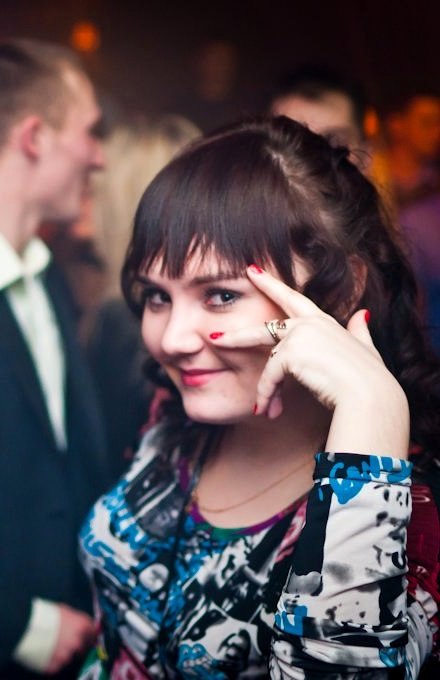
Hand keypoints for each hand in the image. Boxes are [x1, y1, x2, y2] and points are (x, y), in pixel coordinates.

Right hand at [45, 604, 95, 674]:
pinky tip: (45, 653)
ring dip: (64, 654)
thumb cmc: (46, 614)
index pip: (93, 632)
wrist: (28, 626)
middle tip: (68, 642)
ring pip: (69, 657)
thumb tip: (78, 622)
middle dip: (78, 645)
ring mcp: (67, 656)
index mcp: (82, 626)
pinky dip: (53, 661)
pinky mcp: (55, 666)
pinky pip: (57, 665)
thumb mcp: (64, 610)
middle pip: (84, 647)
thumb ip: (75, 619)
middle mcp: (78, 642)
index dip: (91, 633)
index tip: (89, 635)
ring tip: (52, 646)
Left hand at [210, 265, 409, 455]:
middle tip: (214, 337)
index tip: (253, 272)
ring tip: (258, 407)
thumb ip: (359, 331)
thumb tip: (363, 313)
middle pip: (265, 327)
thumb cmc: (371, 377)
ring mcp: (299, 336)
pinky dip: (269, 397)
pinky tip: (269, 412)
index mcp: (323, 321)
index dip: (272, 285)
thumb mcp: (366, 349)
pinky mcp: (291, 353)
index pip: (293, 299)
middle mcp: (309, 324)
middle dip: (237, 334)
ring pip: (268, 362)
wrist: (369, 393)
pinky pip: (271, 379)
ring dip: (265, 389)